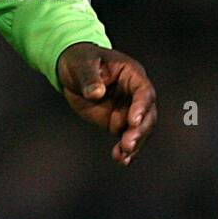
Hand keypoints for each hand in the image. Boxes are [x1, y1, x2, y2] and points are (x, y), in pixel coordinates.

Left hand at [56, 43, 156, 165]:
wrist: (71, 70)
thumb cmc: (80, 59)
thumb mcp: (81, 63)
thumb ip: (89, 78)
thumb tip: (96, 93)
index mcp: (131, 74)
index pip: (143, 91)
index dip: (141, 106)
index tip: (133, 120)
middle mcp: (134, 93)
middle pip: (147, 114)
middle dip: (139, 131)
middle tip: (128, 144)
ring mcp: (127, 109)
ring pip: (140, 130)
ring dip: (134, 143)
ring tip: (122, 155)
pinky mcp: (117, 122)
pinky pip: (126, 137)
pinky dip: (124, 149)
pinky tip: (120, 159)